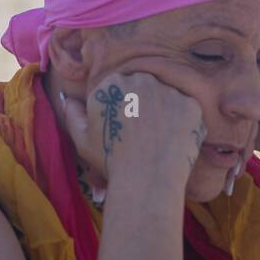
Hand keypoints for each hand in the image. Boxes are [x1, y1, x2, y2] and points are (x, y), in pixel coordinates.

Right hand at [61, 70, 205, 191]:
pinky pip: (187, 110)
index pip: (120, 87)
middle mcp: (142, 79)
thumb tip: (68, 99)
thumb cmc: (110, 161)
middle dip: (144, 106)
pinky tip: (174, 143)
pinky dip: (183, 124)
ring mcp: (169, 90)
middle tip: (144, 134)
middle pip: (145, 88)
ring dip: (165, 113)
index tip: (125, 127)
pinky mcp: (191, 105)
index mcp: (112, 83)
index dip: (123, 108)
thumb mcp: (82, 139)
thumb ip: (73, 114)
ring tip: (160, 141)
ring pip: (167, 98)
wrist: (145, 180)